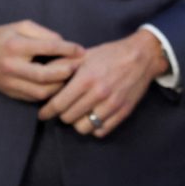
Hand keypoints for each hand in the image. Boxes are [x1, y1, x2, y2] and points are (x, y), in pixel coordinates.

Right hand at [0, 20, 83, 100]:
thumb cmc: (2, 35)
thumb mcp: (22, 26)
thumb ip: (44, 34)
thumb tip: (64, 45)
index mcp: (16, 46)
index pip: (47, 48)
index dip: (68, 50)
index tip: (81, 50)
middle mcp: (12, 66)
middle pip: (45, 76)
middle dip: (66, 72)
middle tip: (79, 68)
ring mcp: (9, 82)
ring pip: (40, 92)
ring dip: (59, 87)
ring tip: (70, 79)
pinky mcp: (9, 92)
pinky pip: (33, 98)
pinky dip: (48, 93)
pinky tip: (57, 86)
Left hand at [38, 29, 169, 137]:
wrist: (141, 57)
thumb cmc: (110, 54)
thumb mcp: (84, 55)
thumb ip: (62, 65)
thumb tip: (43, 74)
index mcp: (86, 79)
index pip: (59, 104)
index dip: (47, 111)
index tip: (43, 114)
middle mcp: (98, 94)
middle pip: (68, 118)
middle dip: (62, 114)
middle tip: (62, 109)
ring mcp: (112, 105)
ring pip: (84, 128)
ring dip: (78, 122)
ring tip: (78, 113)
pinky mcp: (123, 112)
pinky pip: (101, 131)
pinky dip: (94, 127)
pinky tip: (93, 116)